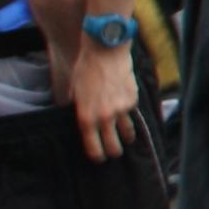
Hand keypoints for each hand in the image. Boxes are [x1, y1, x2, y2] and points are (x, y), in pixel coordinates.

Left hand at [68, 36, 140, 160]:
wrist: (105, 50)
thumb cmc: (85, 69)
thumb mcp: (74, 91)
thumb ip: (78, 109)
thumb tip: (81, 120)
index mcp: (87, 118)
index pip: (94, 148)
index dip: (97, 157)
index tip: (99, 158)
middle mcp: (105, 118)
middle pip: (114, 148)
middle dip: (114, 152)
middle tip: (114, 151)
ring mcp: (121, 110)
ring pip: (128, 134)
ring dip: (126, 138)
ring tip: (126, 138)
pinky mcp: (133, 100)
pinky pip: (132, 114)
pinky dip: (129, 115)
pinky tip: (125, 109)